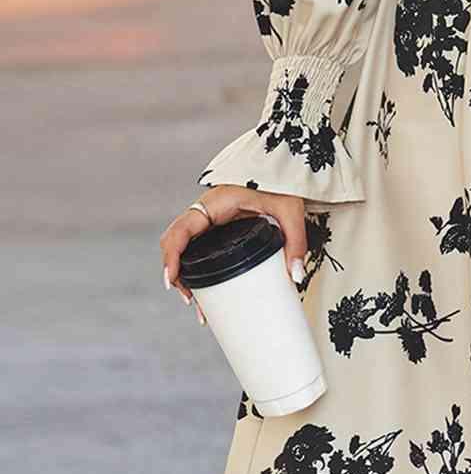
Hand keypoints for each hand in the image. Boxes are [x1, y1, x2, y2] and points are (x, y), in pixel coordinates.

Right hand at [158, 186, 308, 321]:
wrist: (283, 169)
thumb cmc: (283, 184)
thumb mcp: (290, 211)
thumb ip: (295, 242)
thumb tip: (296, 276)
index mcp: (216, 203)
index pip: (181, 229)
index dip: (171, 255)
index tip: (172, 279)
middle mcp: (207, 210)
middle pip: (176, 243)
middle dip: (177, 273)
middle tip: (191, 301)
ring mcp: (211, 218)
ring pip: (185, 247)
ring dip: (184, 273)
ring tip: (198, 303)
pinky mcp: (218, 226)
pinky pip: (198, 246)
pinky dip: (195, 266)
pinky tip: (204, 288)